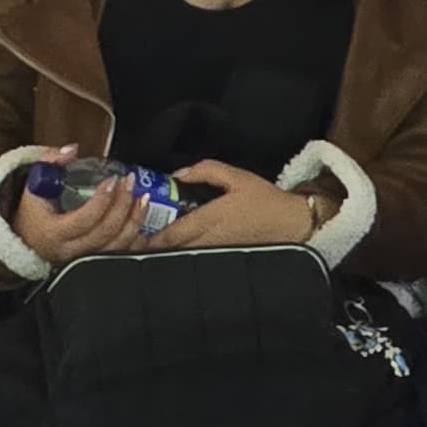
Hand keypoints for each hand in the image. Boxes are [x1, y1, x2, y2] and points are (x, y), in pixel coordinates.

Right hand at [5, 152, 149, 267]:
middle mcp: (71, 251)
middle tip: (129, 183)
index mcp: (53, 233)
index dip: (101, 201)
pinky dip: (136, 237)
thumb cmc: (34, 210)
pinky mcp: (97, 263)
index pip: (83, 220)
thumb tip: (72, 150)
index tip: (112, 181)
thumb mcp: (35, 183)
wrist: (30, 238)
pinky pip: (123, 254)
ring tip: (141, 198)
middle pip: (104, 233)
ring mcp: (86, 260)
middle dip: (122, 206)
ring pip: (117, 247)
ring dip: (134, 221)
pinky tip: (141, 219)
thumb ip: (51, 162)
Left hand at [148, 161, 323, 251]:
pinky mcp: (226, 255)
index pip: (175, 232)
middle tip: (133, 240)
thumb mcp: (236, 176)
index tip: (134, 236)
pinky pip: (199, 255)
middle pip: (176, 247)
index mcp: (212, 218)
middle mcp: (212, 238)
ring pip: (186, 254)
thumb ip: (205, 171)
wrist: (292, 223)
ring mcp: (219, 250)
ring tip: (148, 243)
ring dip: (168, 250)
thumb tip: (178, 175)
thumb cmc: (265, 198)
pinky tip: (176, 246)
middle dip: (155, 246)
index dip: (153, 238)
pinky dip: (184, 251)